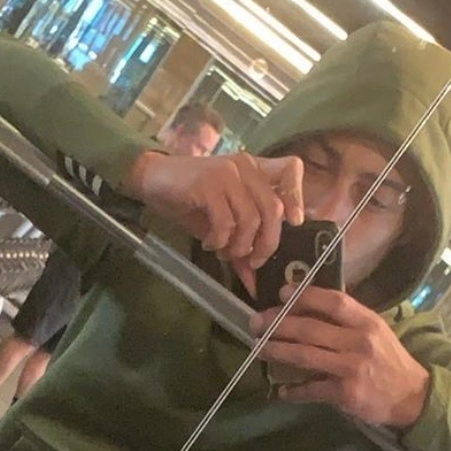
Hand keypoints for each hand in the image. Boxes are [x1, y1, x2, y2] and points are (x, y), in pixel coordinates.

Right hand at [126, 148, 304, 268]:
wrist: (154, 180)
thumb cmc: (190, 201)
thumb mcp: (221, 224)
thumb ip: (241, 246)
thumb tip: (256, 283)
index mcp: (255, 170)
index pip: (292, 169)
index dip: (297, 196)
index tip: (294, 222)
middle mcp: (246, 168)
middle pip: (273, 209)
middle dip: (266, 243)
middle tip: (251, 260)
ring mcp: (228, 174)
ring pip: (250, 219)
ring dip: (239, 245)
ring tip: (223, 251)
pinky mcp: (209, 184)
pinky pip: (226, 222)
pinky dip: (220, 240)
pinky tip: (209, 243)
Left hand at [250, 284, 429, 430]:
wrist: (412, 396)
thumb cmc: (389, 360)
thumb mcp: (375, 332)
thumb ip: (349, 320)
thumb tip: (310, 306)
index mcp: (367, 322)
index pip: (333, 302)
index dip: (305, 296)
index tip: (281, 293)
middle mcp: (359, 342)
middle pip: (310, 328)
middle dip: (278, 324)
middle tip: (257, 324)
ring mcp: (351, 368)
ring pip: (305, 356)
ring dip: (278, 351)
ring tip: (260, 349)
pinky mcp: (346, 394)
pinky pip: (312, 390)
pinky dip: (294, 391)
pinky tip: (282, 391)